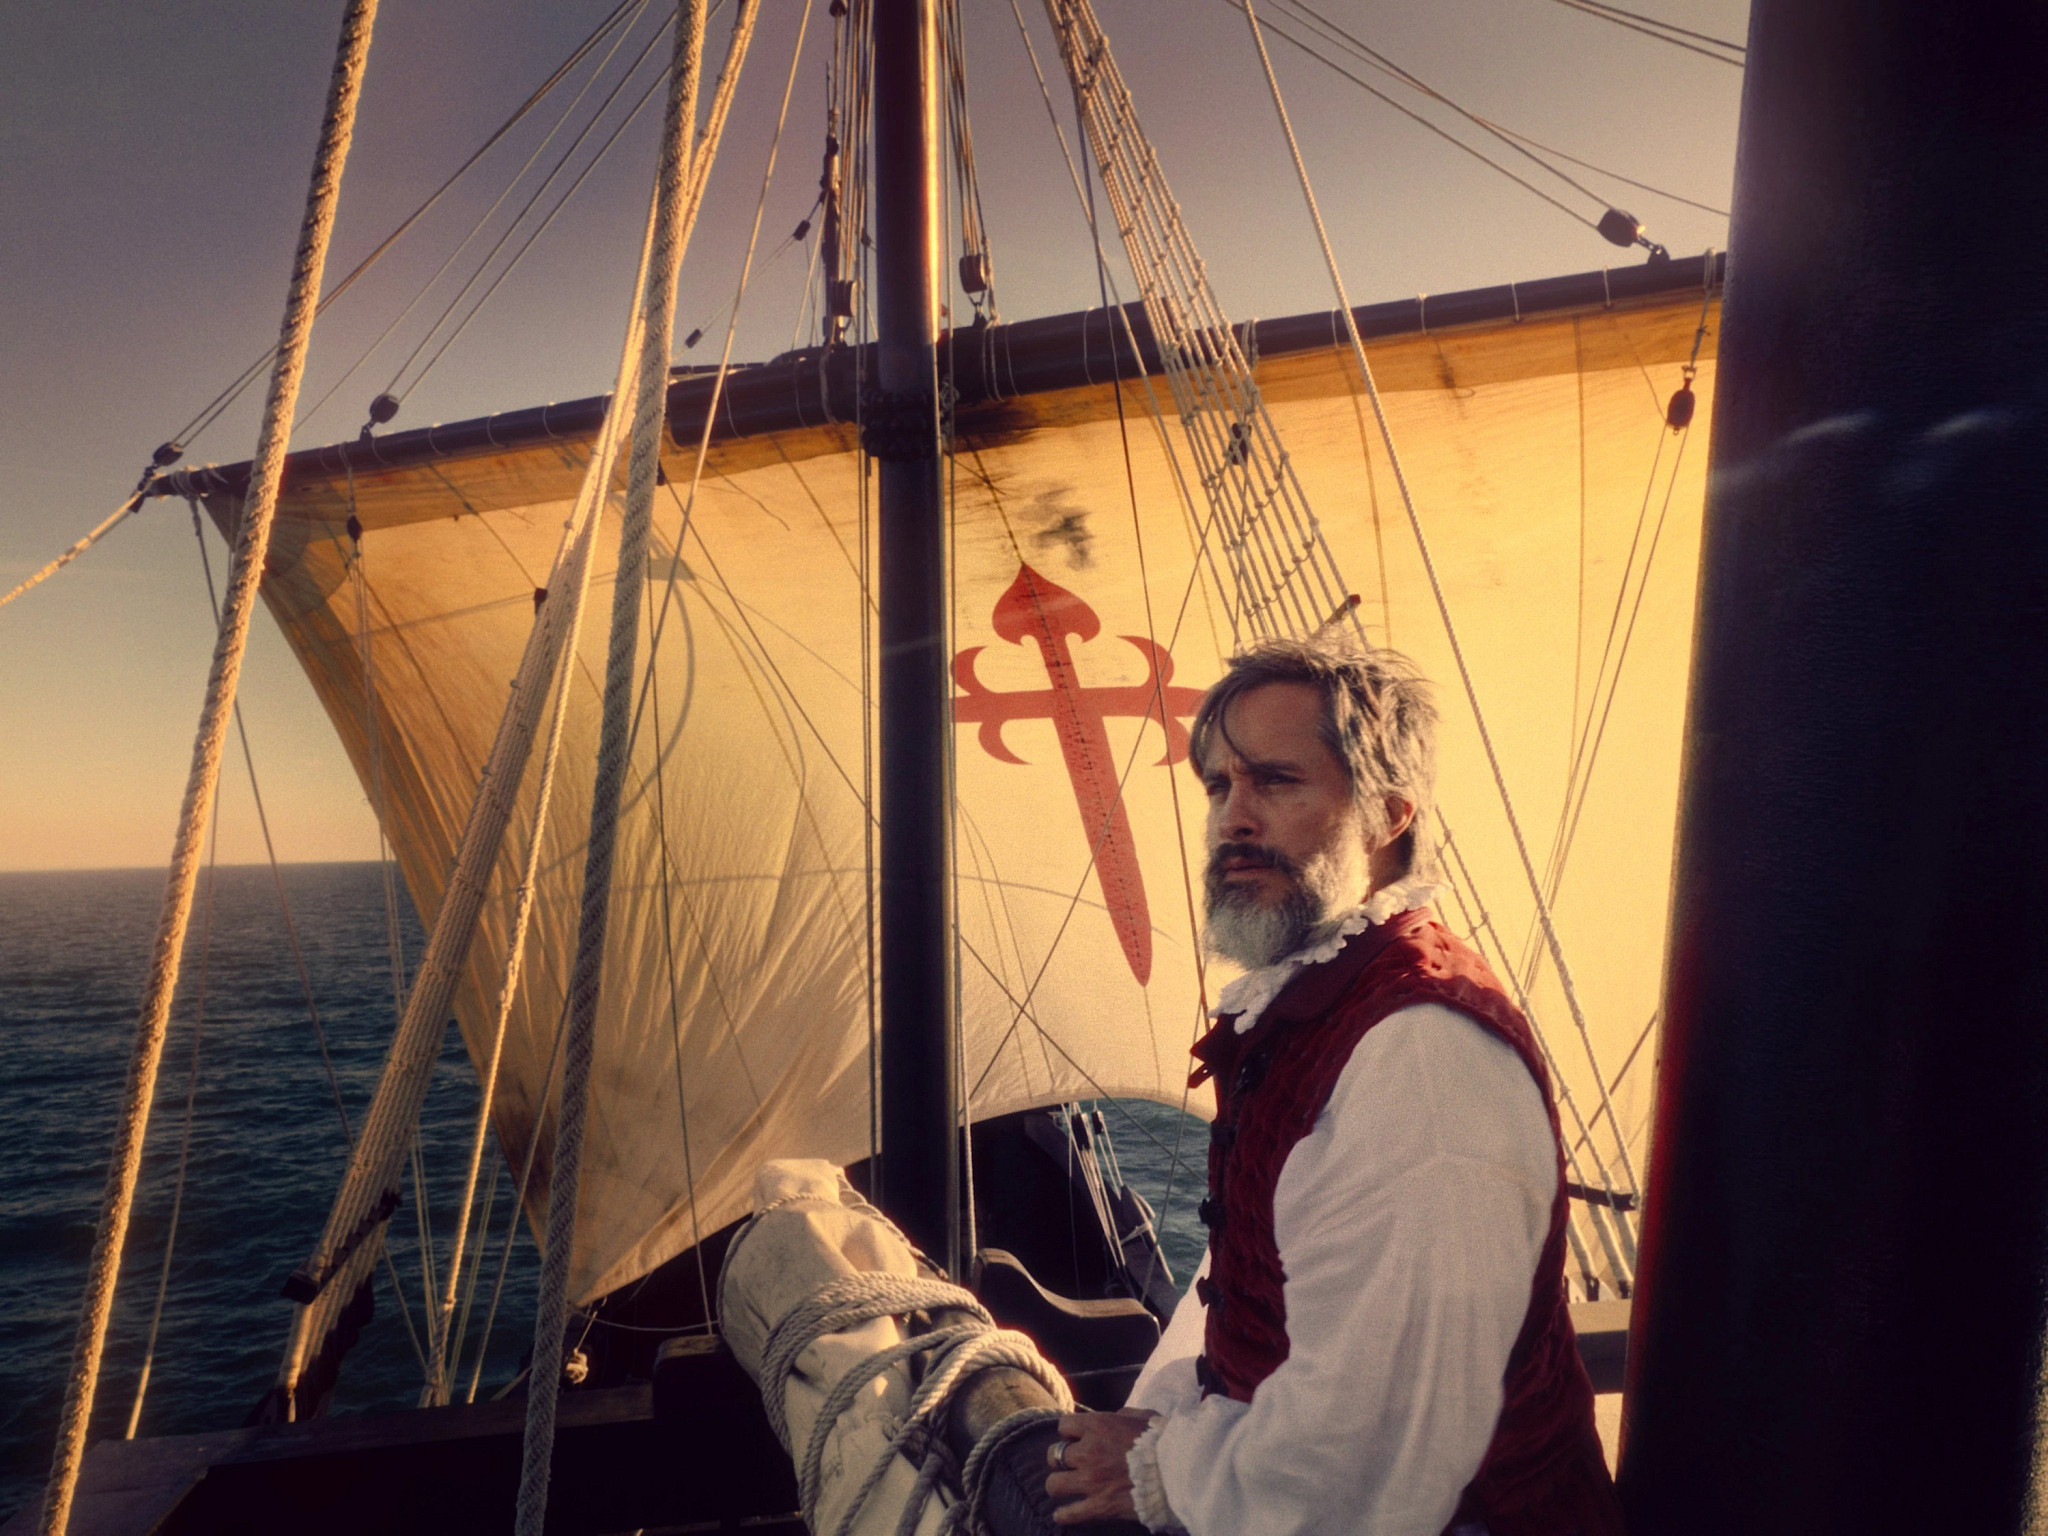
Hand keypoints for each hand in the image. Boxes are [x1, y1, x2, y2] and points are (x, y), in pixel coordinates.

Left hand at [1044, 1408, 1156, 1524]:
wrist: (1178, 1471)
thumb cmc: (1164, 1440)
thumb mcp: (1145, 1417)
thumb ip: (1124, 1415)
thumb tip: (1115, 1418)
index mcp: (1098, 1427)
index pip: (1064, 1426)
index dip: (1070, 1433)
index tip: (1076, 1439)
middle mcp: (1088, 1452)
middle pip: (1053, 1455)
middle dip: (1061, 1459)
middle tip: (1072, 1465)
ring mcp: (1091, 1481)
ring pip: (1054, 1485)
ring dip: (1059, 1485)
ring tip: (1067, 1488)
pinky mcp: (1099, 1506)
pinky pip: (1069, 1514)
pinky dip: (1064, 1515)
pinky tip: (1063, 1515)